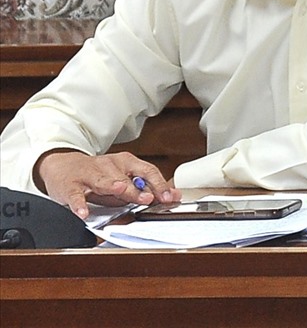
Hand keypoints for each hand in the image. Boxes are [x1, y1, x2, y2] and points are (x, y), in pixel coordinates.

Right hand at [34, 149, 178, 218]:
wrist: (62, 166)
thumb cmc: (98, 176)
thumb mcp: (123, 179)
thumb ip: (146, 188)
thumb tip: (173, 195)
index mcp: (125, 163)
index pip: (146, 171)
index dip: (158, 184)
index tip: (168, 197)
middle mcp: (109, 166)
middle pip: (126, 178)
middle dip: (137, 189)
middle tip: (148, 198)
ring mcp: (89, 174)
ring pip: (103, 181)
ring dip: (113, 185)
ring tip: (120, 191)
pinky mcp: (70, 185)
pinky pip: (75, 195)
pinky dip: (79, 204)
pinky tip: (84, 213)